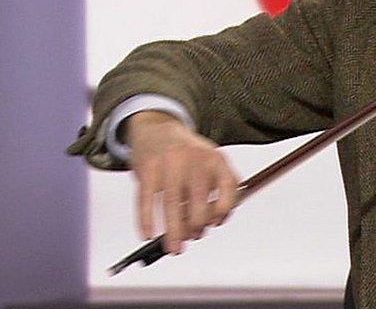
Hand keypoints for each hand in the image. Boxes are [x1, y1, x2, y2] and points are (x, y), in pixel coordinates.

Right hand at [125, 111, 238, 253]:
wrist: (157, 128)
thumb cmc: (188, 155)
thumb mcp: (212, 162)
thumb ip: (222, 189)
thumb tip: (214, 223)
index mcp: (216, 159)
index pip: (229, 188)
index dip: (224, 210)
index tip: (214, 224)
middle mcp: (195, 159)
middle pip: (199, 203)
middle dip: (196, 227)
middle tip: (191, 237)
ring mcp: (169, 162)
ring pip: (172, 206)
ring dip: (173, 232)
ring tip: (174, 248)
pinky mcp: (147, 168)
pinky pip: (146, 200)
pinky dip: (146, 221)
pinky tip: (147, 234)